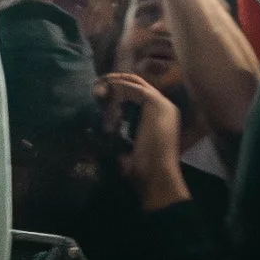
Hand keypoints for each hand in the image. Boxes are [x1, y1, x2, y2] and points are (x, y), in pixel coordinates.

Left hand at [100, 69, 187, 207]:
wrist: (157, 177)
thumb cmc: (143, 170)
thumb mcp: (128, 150)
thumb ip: (118, 139)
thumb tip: (94, 134)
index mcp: (161, 117)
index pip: (139, 95)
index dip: (119, 92)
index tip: (100, 96)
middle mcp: (164, 107)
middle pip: (137, 84)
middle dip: (115, 82)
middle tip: (96, 85)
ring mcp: (162, 103)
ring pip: (134, 83)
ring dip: (113, 84)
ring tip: (96, 88)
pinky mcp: (156, 103)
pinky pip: (132, 89)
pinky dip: (116, 89)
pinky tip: (103, 92)